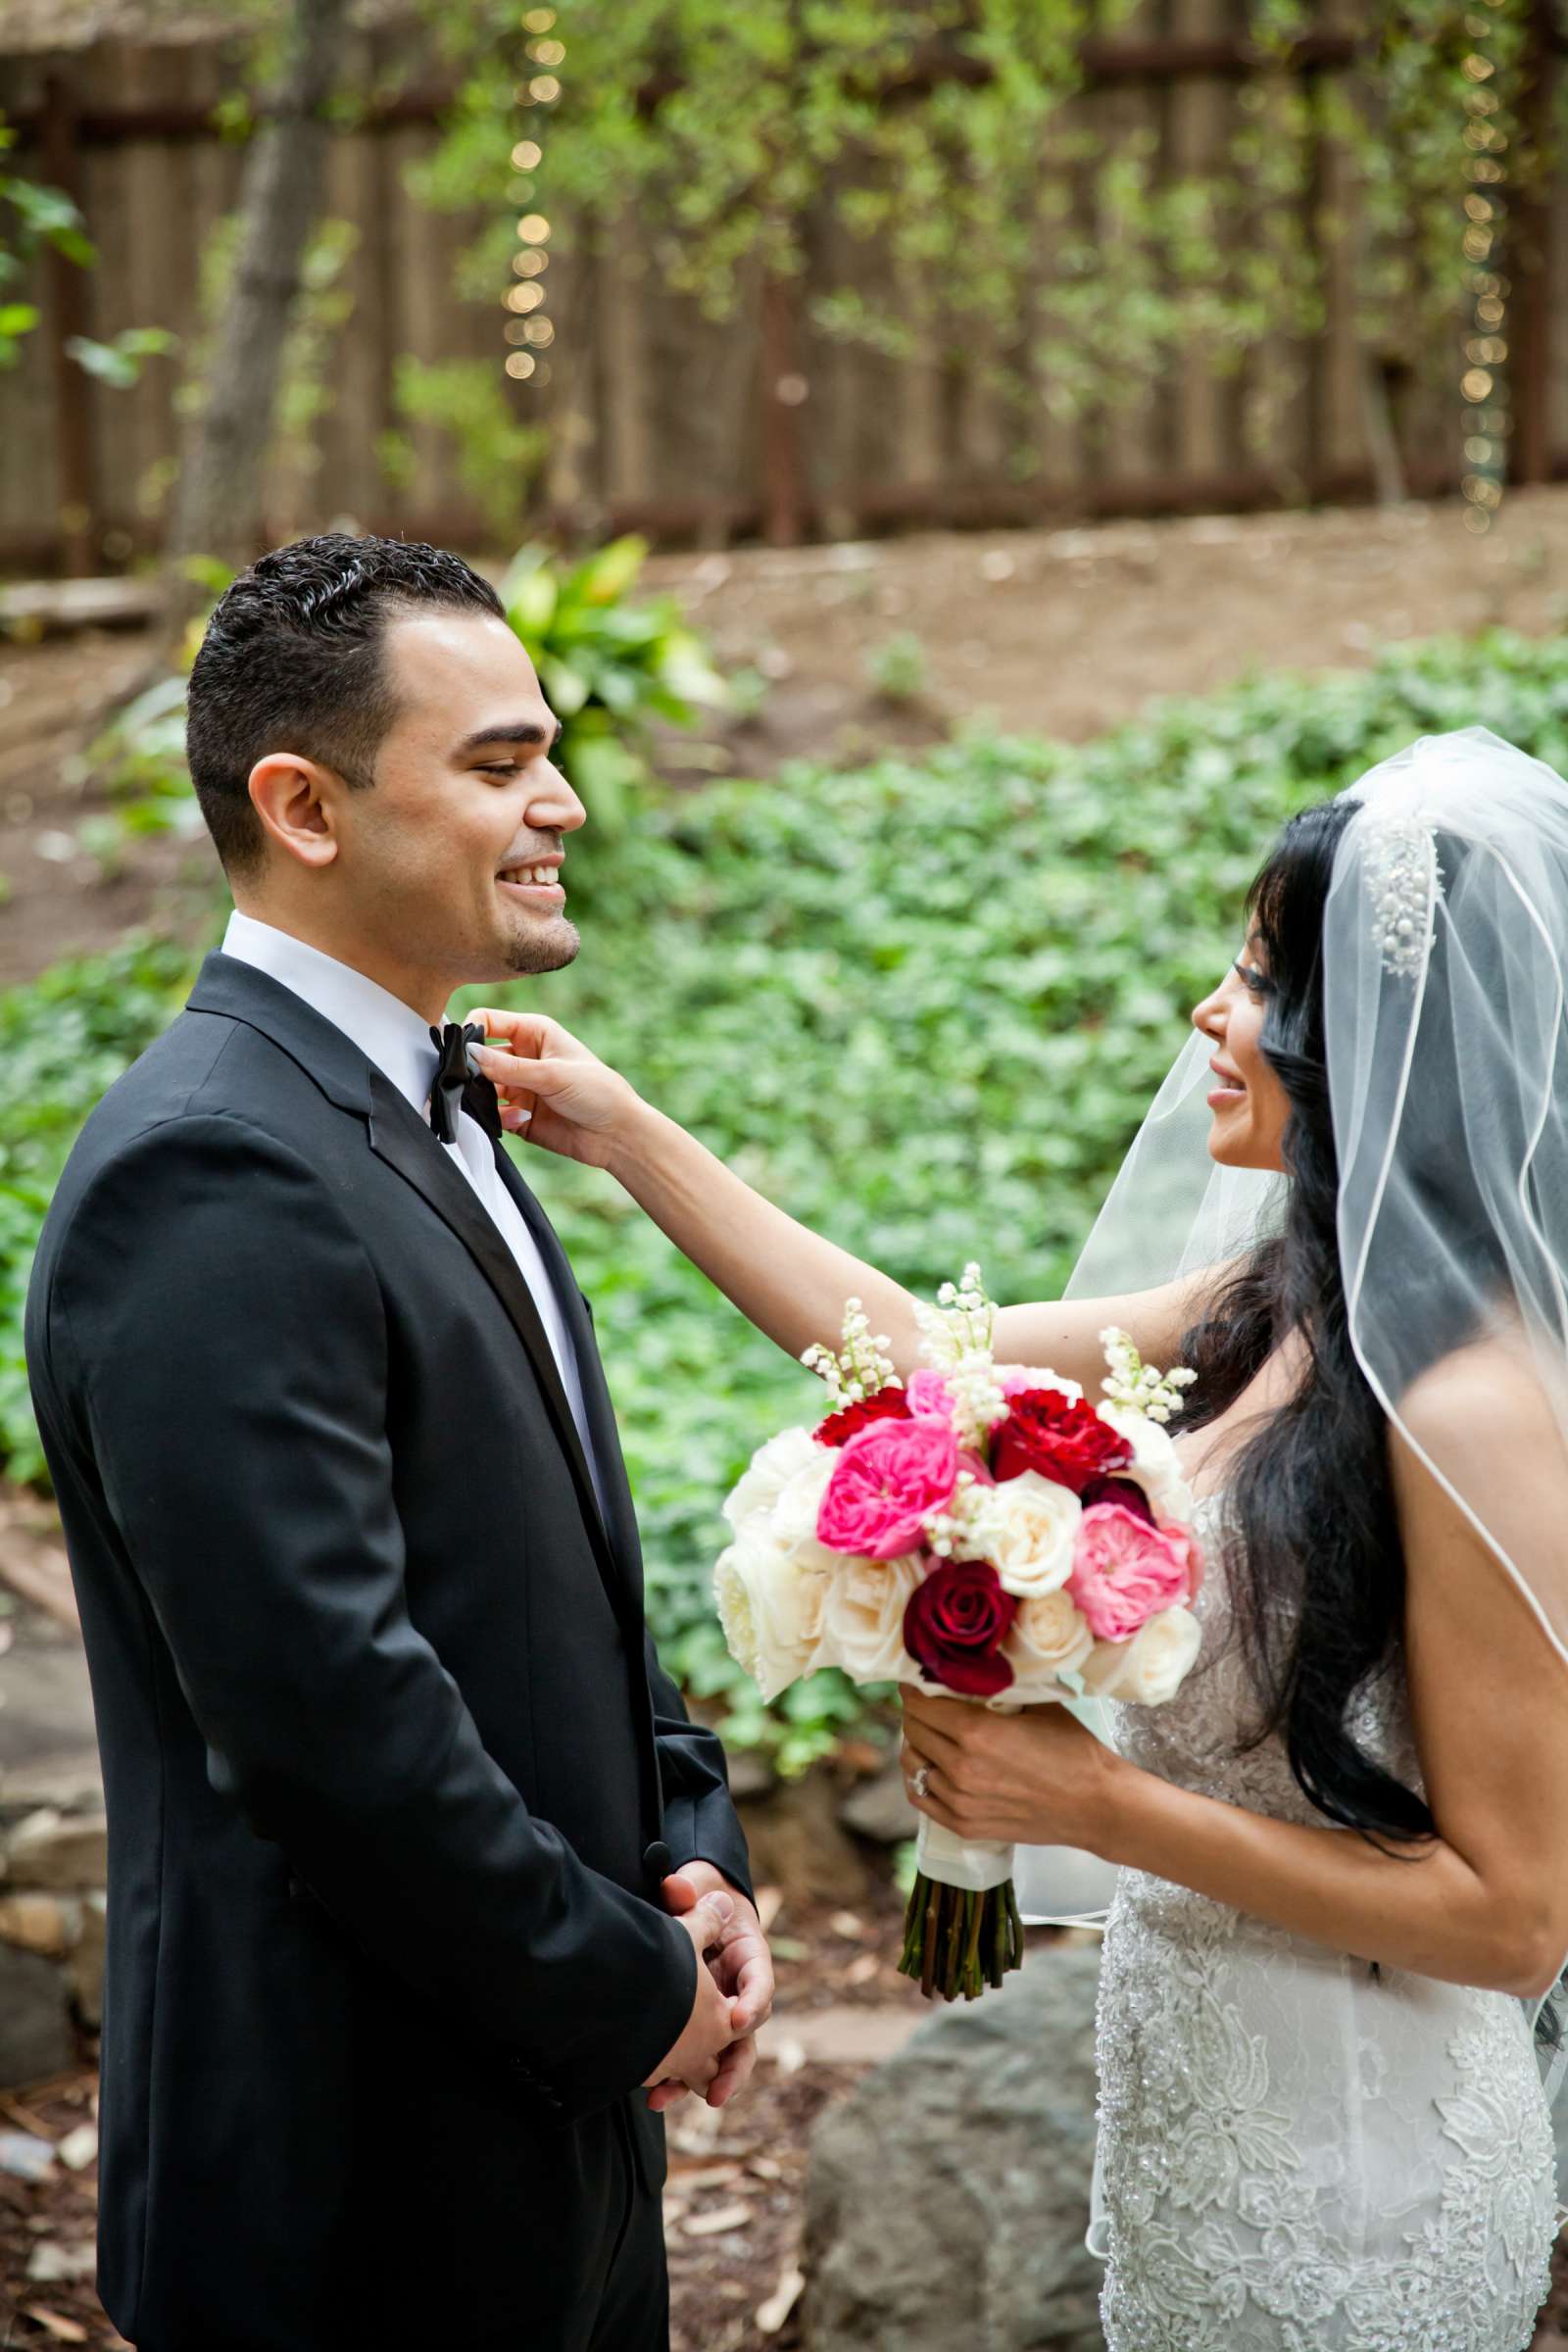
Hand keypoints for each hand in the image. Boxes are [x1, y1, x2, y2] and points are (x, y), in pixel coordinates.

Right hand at [467, 1009, 643, 1169]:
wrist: (618, 1135)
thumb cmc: (599, 1092)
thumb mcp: (554, 1074)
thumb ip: (510, 1067)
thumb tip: (472, 1053)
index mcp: (534, 1033)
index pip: (490, 1021)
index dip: (472, 1030)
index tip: (462, 1049)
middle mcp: (523, 1058)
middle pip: (481, 1056)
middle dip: (473, 1069)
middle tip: (470, 1082)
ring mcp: (520, 1087)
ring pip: (482, 1088)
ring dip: (482, 1096)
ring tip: (492, 1104)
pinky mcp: (518, 1116)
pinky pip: (493, 1115)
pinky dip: (498, 1119)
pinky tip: (519, 1121)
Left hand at [647, 1865, 773, 2113]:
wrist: (692, 1906)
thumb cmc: (700, 1895)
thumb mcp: (696, 1887)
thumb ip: (687, 1890)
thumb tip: (677, 1888)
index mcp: (749, 1956)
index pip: (760, 1982)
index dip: (752, 2003)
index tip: (736, 2021)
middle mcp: (738, 1991)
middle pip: (746, 2034)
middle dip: (734, 2067)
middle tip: (717, 2092)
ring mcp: (717, 2011)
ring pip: (720, 2056)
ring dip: (700, 2081)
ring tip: (669, 2099)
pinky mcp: (694, 2025)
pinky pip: (692, 2057)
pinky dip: (676, 2077)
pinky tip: (653, 2094)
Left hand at [900, 1685, 1124, 1850]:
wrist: (1095, 1806)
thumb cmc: (1073, 1751)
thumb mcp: (1037, 1705)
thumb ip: (998, 1689)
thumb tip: (972, 1668)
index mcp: (976, 1732)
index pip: (922, 1704)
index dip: (914, 1689)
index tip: (915, 1681)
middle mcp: (961, 1767)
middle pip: (914, 1731)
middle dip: (915, 1713)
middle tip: (925, 1703)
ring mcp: (961, 1801)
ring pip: (913, 1764)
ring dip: (916, 1744)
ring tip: (930, 1734)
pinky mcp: (965, 1825)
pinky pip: (920, 1797)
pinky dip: (919, 1778)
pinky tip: (929, 1766)